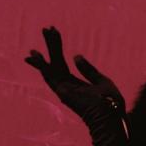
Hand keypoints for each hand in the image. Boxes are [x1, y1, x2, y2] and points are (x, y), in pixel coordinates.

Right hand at [25, 26, 129, 145]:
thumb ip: (88, 70)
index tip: (54, 34)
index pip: (62, 65)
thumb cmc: (110, 103)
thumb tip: (76, 56)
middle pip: (56, 62)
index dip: (57, 49)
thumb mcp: (101, 81)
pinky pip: (50, 77)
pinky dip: (41, 66)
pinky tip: (35, 55)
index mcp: (76, 84)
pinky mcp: (63, 92)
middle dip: (51, 45)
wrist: (111, 116)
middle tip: (46, 28)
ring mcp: (64, 90)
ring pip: (52, 66)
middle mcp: (67, 87)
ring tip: (43, 32)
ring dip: (47, 49)